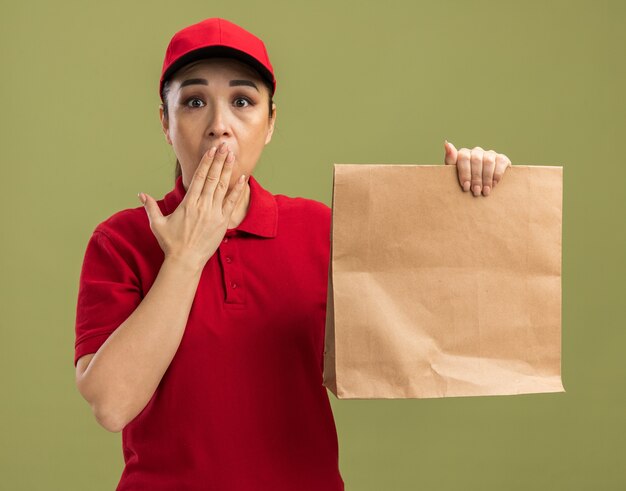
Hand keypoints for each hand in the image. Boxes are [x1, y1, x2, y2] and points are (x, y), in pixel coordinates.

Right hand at [138, 142, 247, 269]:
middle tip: (224, 146)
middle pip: (212, 178)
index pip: (199, 177)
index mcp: (188, 203)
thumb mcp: (157, 224)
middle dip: (219, 160)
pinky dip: (237, 190)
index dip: (206, 162)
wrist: (185, 261)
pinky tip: (242, 178)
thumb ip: (150, 207)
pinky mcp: (222, 222)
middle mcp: (202, 205)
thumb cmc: (171, 243)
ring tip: (232, 155)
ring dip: (227, 170)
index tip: (211, 150)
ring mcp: (214, 213)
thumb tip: (140, 194)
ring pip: (222, 187)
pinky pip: (232, 202)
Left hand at [444, 140, 511, 196]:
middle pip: (476, 160)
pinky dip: (496, 174)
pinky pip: (500, 162)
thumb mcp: (454, 173)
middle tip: (475, 192)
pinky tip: (493, 185)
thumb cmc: (465, 181)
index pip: (463, 157)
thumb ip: (450, 159)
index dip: (465, 173)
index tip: (465, 187)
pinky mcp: (501, 158)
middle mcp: (476, 151)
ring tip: (485, 191)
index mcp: (464, 154)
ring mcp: (489, 154)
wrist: (481, 188)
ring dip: (486, 178)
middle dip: (476, 178)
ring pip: (488, 161)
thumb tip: (447, 143)